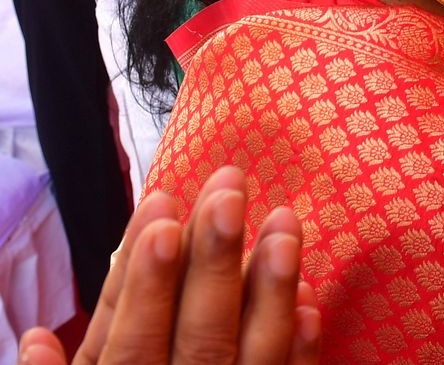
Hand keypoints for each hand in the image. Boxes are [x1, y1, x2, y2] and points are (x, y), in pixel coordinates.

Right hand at [17, 165, 319, 364]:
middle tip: (230, 191)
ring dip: (271, 290)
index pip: (126, 342)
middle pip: (196, 339)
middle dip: (213, 262)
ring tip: (285, 222)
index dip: (144, 280)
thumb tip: (35, 339)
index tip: (163, 211)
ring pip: (249, 360)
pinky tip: (313, 304)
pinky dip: (300, 352)